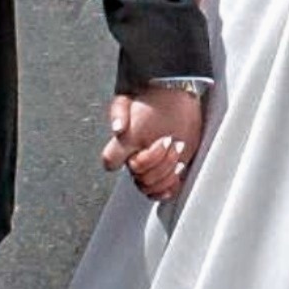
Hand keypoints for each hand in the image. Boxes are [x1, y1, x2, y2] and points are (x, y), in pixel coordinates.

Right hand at [101, 86, 203, 201]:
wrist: (177, 97)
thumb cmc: (154, 98)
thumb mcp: (130, 99)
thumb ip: (118, 111)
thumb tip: (117, 129)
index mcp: (124, 144)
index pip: (110, 161)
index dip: (123, 159)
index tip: (145, 145)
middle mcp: (135, 158)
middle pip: (138, 177)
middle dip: (158, 161)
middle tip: (170, 141)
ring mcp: (152, 167)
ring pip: (150, 186)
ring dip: (167, 171)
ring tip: (178, 148)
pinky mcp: (169, 171)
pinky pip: (163, 191)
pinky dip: (170, 187)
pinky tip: (177, 174)